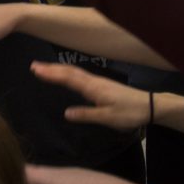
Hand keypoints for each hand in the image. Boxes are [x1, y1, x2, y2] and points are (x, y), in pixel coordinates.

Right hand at [30, 61, 148, 130]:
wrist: (150, 106)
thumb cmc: (129, 113)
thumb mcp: (108, 118)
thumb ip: (87, 115)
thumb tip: (66, 113)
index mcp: (92, 88)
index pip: (67, 79)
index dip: (51, 74)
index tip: (35, 70)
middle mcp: (93, 81)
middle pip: (69, 72)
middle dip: (51, 68)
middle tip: (33, 65)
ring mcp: (98, 81)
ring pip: (74, 71)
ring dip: (58, 68)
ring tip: (44, 67)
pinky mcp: (101, 84)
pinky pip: (79, 74)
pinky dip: (68, 71)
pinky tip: (66, 74)